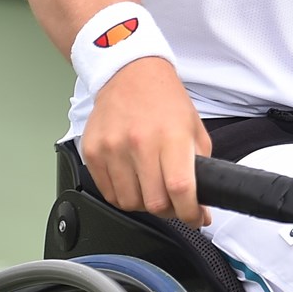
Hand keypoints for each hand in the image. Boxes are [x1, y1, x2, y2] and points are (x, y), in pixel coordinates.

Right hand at [78, 57, 212, 225]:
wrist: (129, 73)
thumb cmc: (164, 99)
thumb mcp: (194, 128)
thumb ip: (200, 167)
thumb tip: (201, 206)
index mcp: (170, 136)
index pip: (180, 188)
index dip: (190, 213)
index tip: (194, 218)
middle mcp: (139, 143)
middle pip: (153, 203)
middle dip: (168, 210)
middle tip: (173, 201)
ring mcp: (112, 148)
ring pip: (129, 203)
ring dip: (143, 203)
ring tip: (150, 185)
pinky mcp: (92, 153)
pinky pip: (108, 193)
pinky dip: (122, 194)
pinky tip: (132, 178)